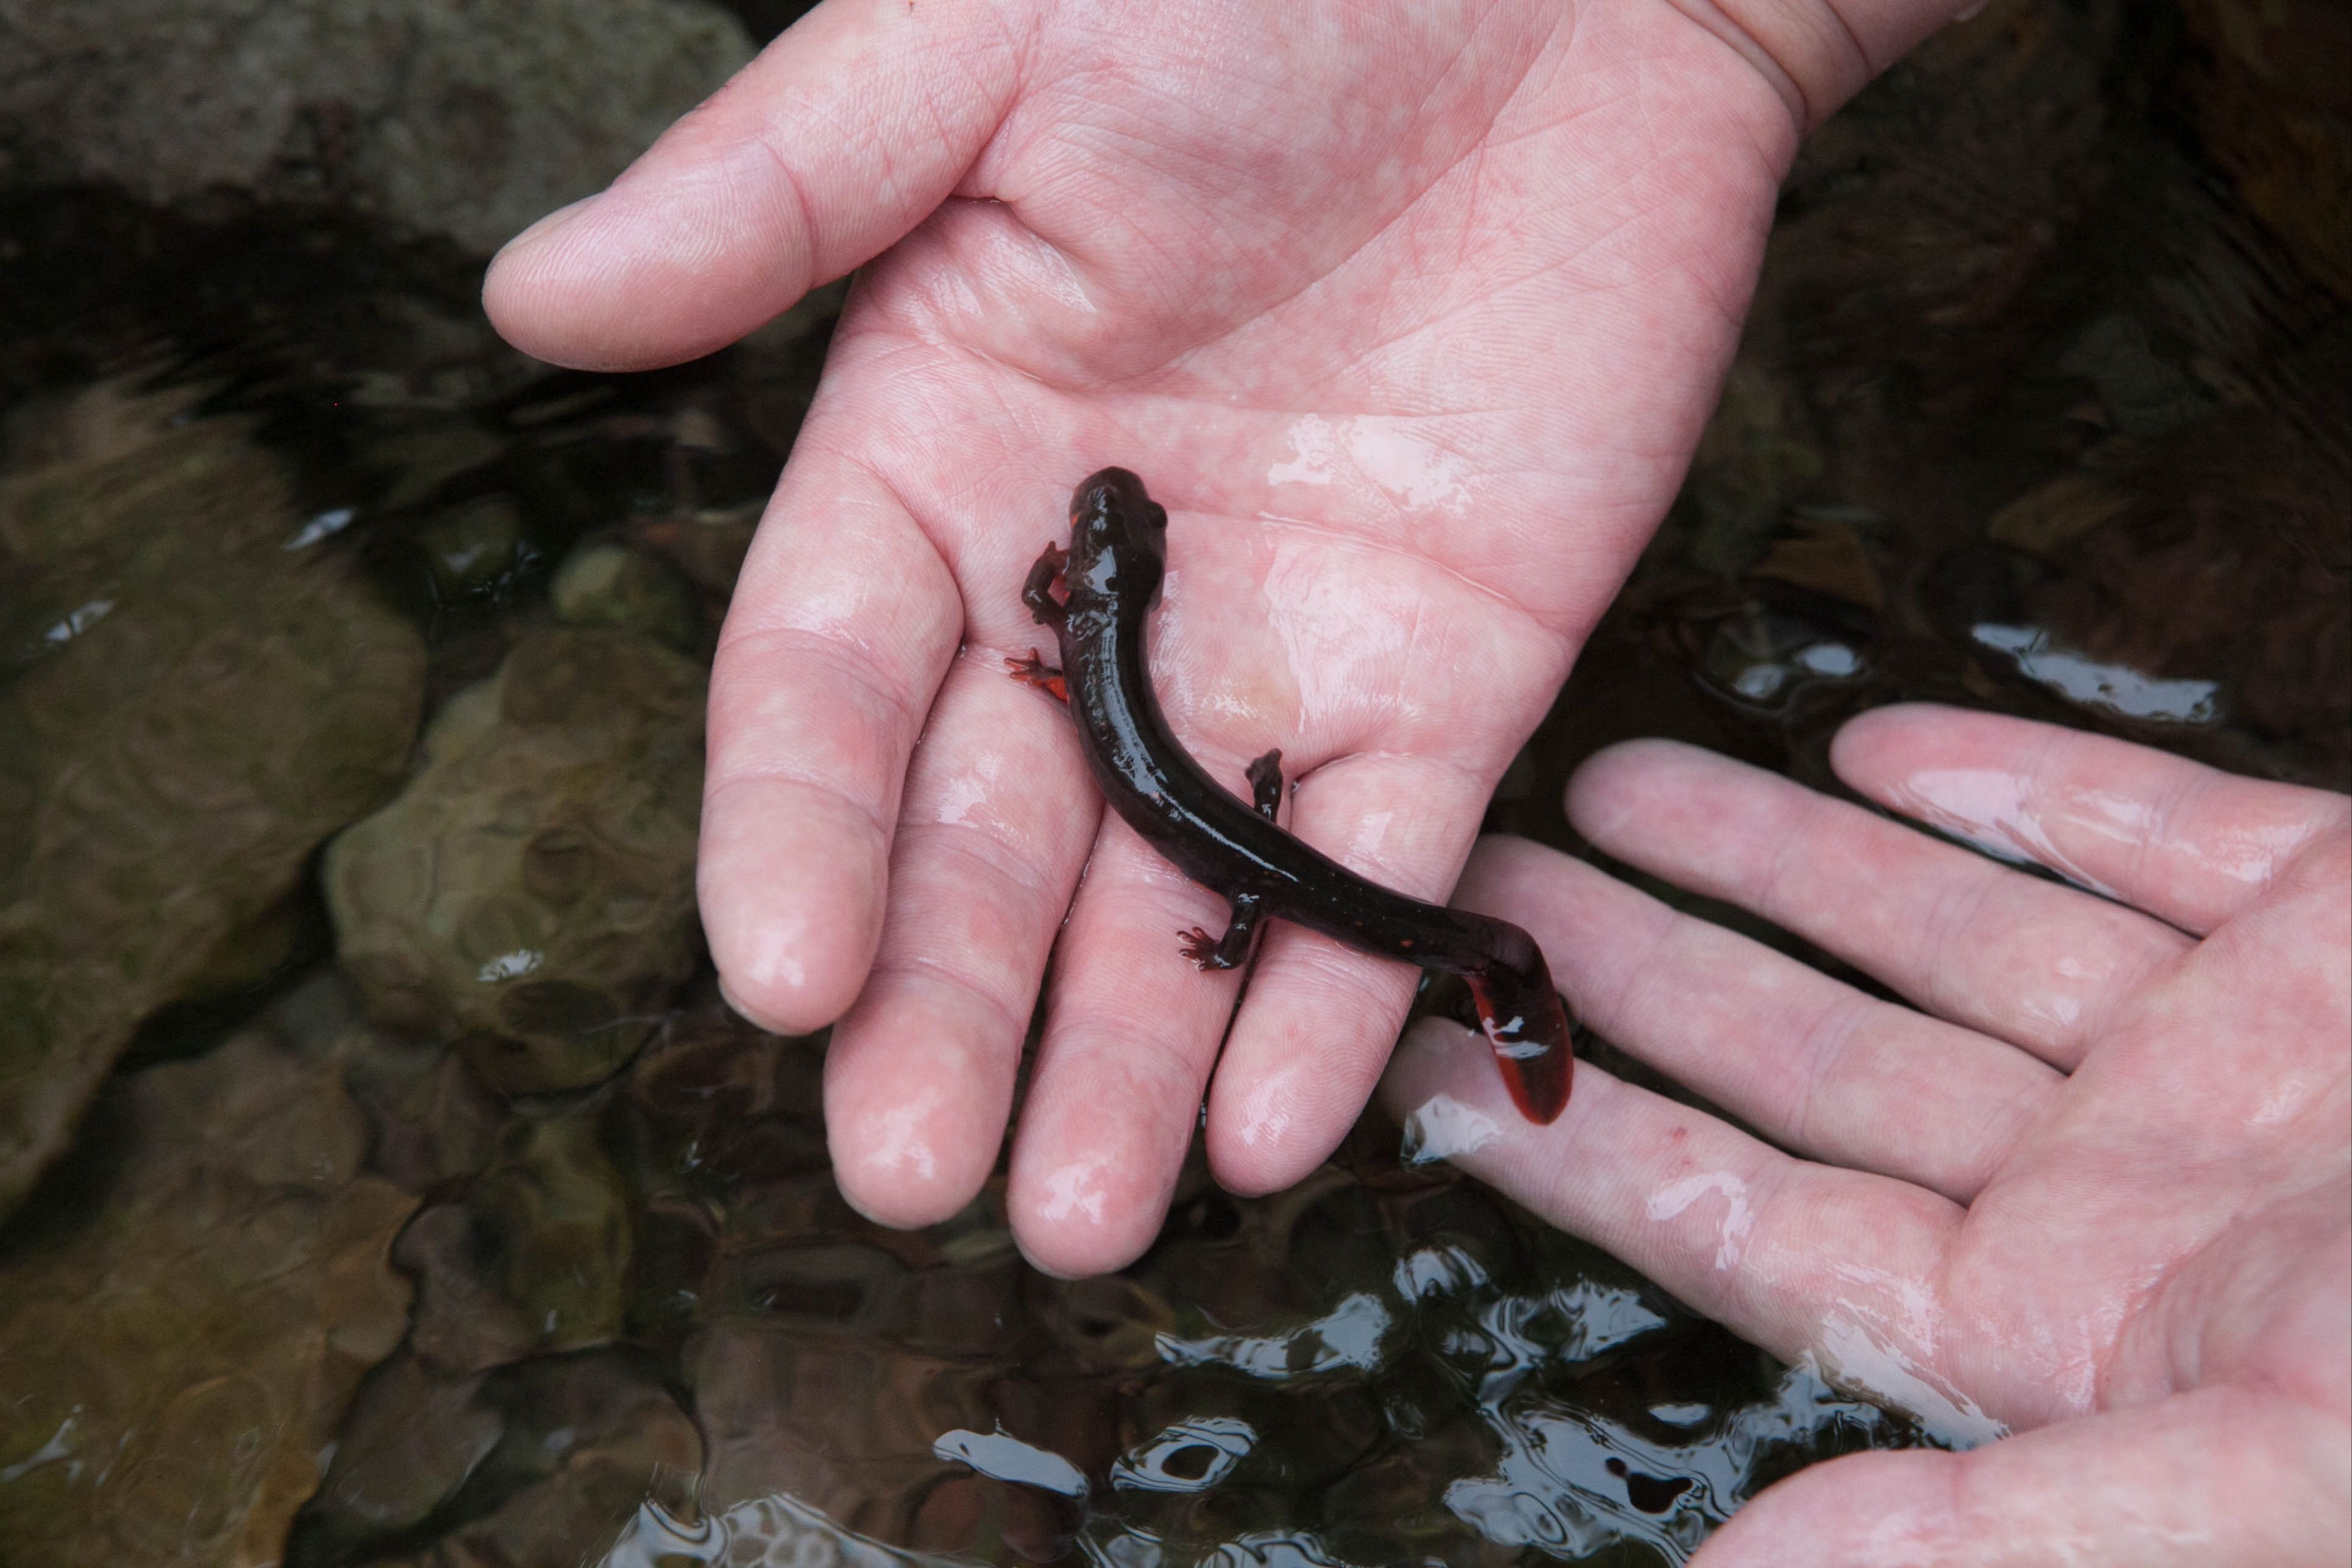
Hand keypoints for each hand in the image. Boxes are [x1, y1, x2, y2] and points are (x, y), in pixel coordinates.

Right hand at [483, 0, 1973, 1273]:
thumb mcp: (981, 45)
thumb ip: (775, 192)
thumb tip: (530, 302)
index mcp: (940, 448)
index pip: (829, 683)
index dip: (796, 831)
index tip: (781, 979)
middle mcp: (1093, 589)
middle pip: (994, 840)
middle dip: (950, 1010)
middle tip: (913, 1176)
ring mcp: (1280, 647)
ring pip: (1179, 895)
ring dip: (1129, 1061)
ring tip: (1082, 1219)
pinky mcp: (1459, 672)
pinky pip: (1384, 860)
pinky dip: (1333, 996)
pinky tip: (1271, 1135)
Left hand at [1384, 705, 2350, 1563]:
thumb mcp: (2261, 1491)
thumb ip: (1985, 1539)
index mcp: (2065, 1327)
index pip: (1749, 1221)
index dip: (1583, 1148)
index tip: (1432, 1070)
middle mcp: (2118, 1187)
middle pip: (1810, 1057)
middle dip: (1639, 974)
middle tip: (1483, 889)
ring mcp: (2222, 1047)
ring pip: (1943, 927)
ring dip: (1780, 858)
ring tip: (1610, 785)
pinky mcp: (2329, 920)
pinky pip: (2138, 832)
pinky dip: (2012, 782)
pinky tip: (1876, 740)